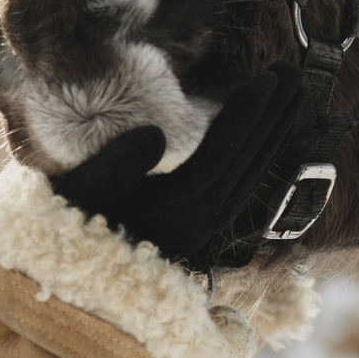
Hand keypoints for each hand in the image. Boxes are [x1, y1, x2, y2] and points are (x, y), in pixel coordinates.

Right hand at [47, 67, 304, 269]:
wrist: (68, 282)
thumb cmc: (64, 225)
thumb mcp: (79, 193)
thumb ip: (115, 165)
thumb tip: (156, 133)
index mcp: (171, 211)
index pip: (222, 154)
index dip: (248, 115)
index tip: (269, 80)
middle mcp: (195, 222)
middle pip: (246, 163)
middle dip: (273, 117)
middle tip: (294, 75)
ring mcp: (200, 229)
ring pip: (249, 175)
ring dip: (273, 134)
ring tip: (292, 97)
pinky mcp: (197, 229)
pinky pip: (240, 187)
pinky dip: (258, 157)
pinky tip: (269, 137)